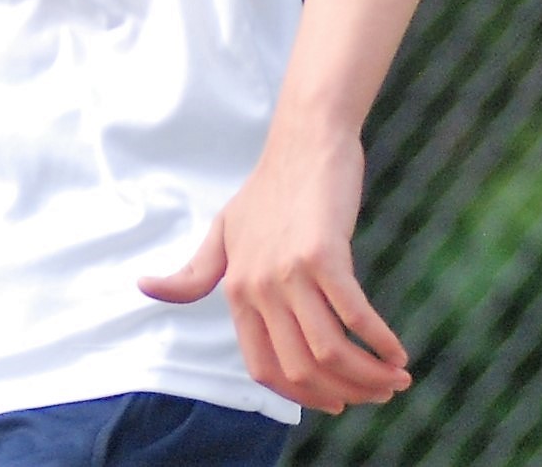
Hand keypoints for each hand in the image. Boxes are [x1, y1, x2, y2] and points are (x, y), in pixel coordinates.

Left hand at [139, 122, 411, 415]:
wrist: (304, 141)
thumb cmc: (270, 188)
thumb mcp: (223, 230)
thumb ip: (194, 272)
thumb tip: (143, 287)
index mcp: (235, 289)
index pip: (264, 369)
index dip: (302, 395)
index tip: (335, 401)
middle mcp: (258, 287)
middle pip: (301, 368)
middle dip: (345, 392)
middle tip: (378, 395)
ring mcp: (289, 271)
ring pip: (330, 351)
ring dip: (368, 376)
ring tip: (396, 380)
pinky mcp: (324, 254)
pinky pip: (354, 315)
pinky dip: (380, 342)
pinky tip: (398, 354)